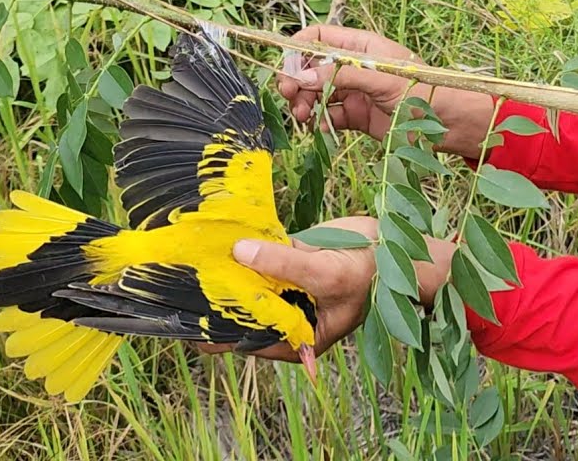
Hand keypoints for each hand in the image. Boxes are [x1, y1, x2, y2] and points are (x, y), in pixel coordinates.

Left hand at [197, 216, 456, 363]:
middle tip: (178, 274)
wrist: (400, 248)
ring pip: (243, 285)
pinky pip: (255, 260)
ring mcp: (284, 291)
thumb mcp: (327, 271)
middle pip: (237, 313)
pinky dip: (238, 250)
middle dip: (212, 295)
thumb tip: (239, 253)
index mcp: (295, 339)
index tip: (183, 306)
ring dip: (221, 271)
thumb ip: (284, 264)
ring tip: (188, 255)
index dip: (212, 324)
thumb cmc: (372, 271)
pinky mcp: (285, 263)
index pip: (241, 338)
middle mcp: (284, 320)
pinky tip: (214, 238)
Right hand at [278, 25, 420, 140]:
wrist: (448, 125)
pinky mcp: (357, 116)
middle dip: (297, 80)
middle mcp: (354, 66)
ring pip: (317, 93)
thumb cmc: (423, 91)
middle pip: (312, 67)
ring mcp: (354, 91)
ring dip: (304, 102)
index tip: (287, 67)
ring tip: (302, 115)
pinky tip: (318, 128)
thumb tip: (301, 76)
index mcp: (361, 45)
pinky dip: (319, 121)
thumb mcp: (381, 78)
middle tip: (288, 95)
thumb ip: (341, 74)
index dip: (299, 49)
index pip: (319, 37)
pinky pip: (328, 116)